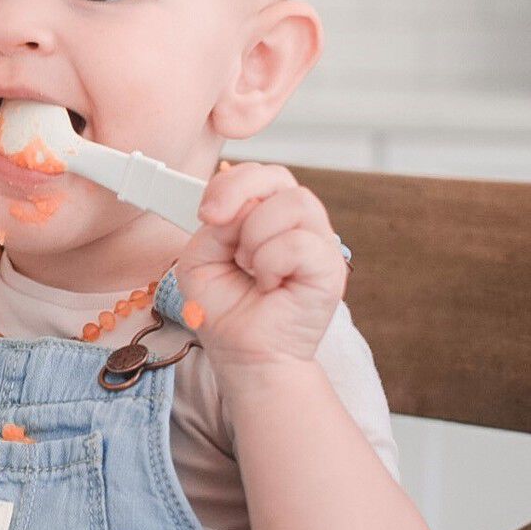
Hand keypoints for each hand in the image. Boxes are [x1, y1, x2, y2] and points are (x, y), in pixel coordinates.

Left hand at [174, 161, 348, 371]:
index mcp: (266, 216)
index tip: (206, 213)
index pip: (257, 175)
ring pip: (292, 203)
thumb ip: (213, 227)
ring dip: (255, 235)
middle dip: (238, 192)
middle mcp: (296, 224)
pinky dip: (270, 263)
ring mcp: (318, 243)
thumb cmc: (225, 309)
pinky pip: (298, 242)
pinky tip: (267, 284)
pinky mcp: (331, 267)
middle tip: (216, 222)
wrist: (245, 354)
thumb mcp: (199, 259)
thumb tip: (233, 209)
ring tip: (248, 266)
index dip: (228, 183)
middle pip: (278, 176)